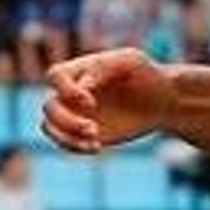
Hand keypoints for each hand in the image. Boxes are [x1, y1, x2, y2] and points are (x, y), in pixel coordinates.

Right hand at [42, 48, 173, 153]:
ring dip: (66, 137)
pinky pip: (64, 142)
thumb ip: (105, 66)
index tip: (91, 102)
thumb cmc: (146, 74)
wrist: (161, 99)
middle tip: (94, 130)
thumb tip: (83, 84)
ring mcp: (74, 113)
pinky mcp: (81, 132)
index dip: (66, 90)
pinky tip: (97, 148)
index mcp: (80, 69)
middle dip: (67, 121)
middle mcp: (71, 91)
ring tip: (95, 141)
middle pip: (49, 106)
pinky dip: (74, 147)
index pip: (55, 75)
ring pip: (49, 126)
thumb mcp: (131, 61)